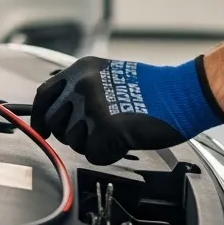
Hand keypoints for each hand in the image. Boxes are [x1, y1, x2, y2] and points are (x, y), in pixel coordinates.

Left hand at [30, 56, 223, 164]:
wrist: (183, 92)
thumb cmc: (154, 88)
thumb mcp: (108, 74)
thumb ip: (82, 87)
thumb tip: (62, 107)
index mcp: (81, 69)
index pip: (44, 95)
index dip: (39, 116)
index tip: (41, 129)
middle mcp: (82, 85)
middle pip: (55, 122)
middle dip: (71, 134)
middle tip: (93, 134)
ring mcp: (92, 107)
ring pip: (73, 141)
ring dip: (93, 144)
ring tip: (116, 132)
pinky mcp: (105, 129)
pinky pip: (93, 155)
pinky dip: (108, 154)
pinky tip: (123, 142)